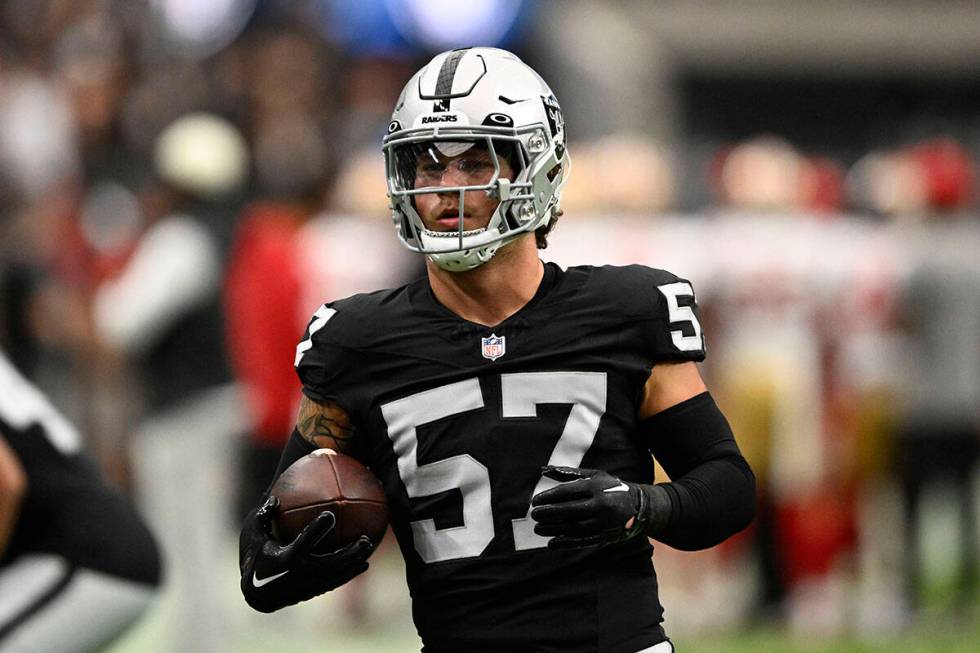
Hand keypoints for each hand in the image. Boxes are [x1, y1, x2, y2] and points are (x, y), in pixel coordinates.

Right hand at [240, 496, 372, 612]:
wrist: (254, 594)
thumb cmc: (254, 555)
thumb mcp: (251, 533)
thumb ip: (263, 515)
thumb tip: (276, 497)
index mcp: (282, 560)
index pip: (302, 544)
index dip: (316, 530)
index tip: (330, 515)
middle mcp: (297, 576)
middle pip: (329, 565)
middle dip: (349, 553)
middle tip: (365, 539)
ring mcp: (306, 587)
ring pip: (335, 576)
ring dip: (354, 563)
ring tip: (369, 549)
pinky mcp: (312, 593)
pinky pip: (334, 583)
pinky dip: (349, 574)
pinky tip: (363, 564)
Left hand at [530, 466, 647, 548]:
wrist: (638, 506)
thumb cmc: (609, 487)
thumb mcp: (594, 475)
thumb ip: (568, 473)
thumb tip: (543, 470)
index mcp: (596, 487)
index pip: (567, 492)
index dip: (549, 497)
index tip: (534, 501)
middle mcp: (600, 505)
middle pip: (569, 510)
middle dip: (549, 514)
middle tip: (534, 515)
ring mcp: (603, 522)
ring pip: (574, 527)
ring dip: (553, 529)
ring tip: (538, 528)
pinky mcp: (605, 536)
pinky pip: (583, 541)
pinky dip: (566, 543)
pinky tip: (552, 543)